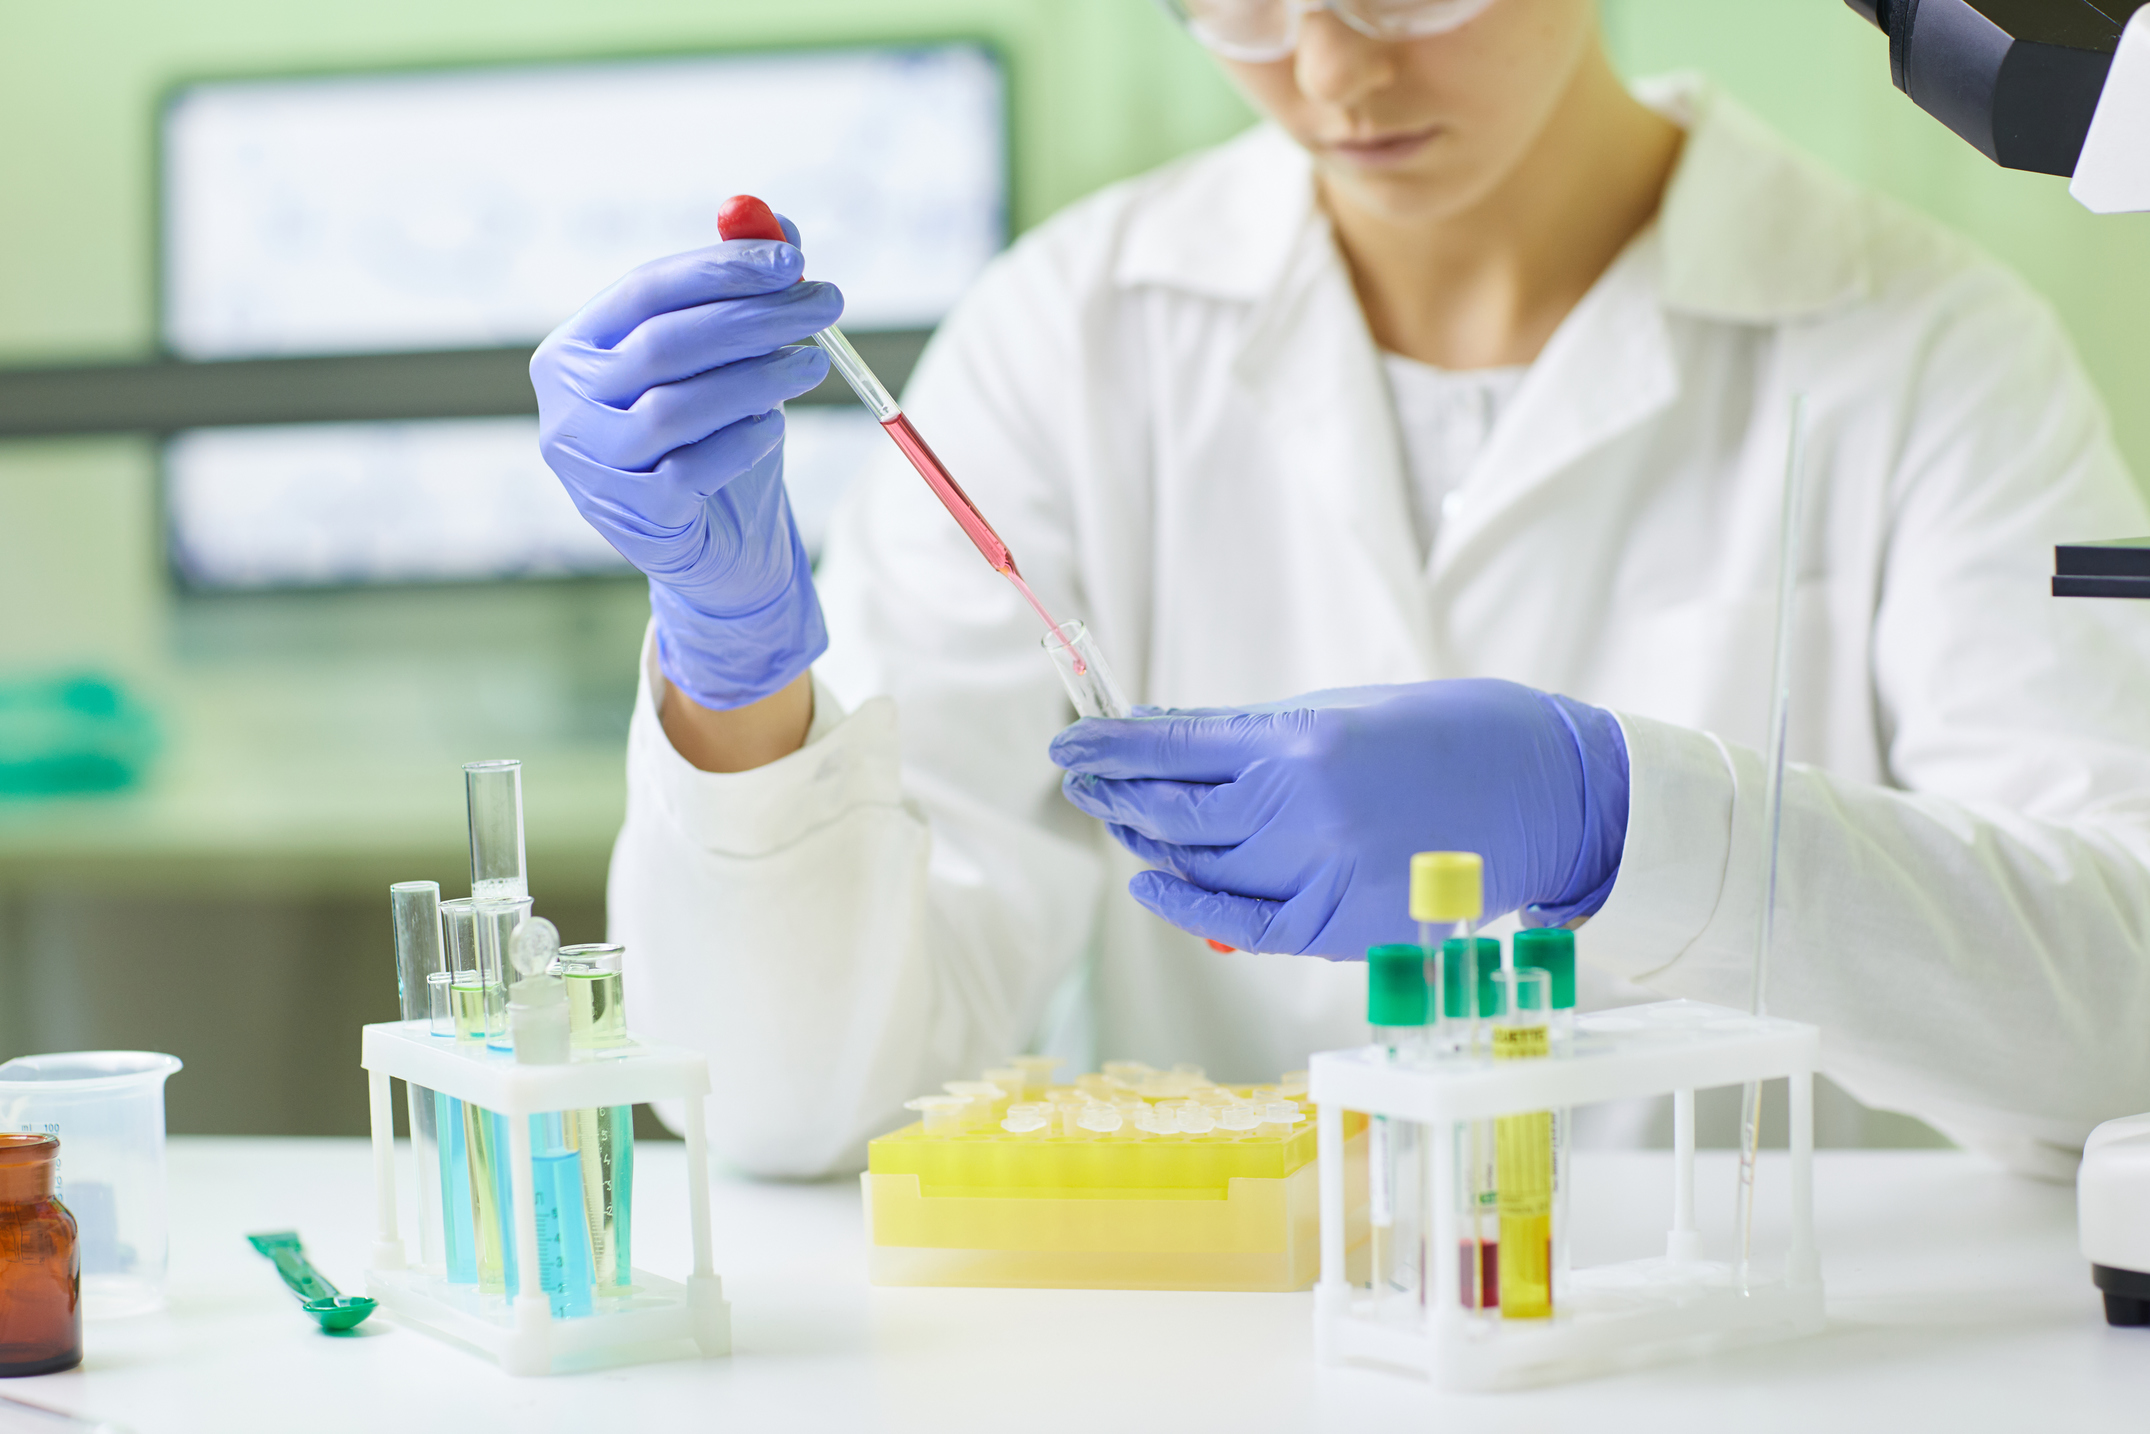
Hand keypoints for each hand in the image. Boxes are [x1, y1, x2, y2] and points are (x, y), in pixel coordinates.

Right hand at [532, 219, 841, 708]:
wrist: (715, 543)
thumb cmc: (714, 437)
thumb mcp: (725, 362)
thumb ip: (739, 294)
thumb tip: (783, 225)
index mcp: (576, 348)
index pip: (645, 290)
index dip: (720, 269)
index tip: (794, 259)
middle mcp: (567, 404)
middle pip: (664, 344)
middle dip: (755, 318)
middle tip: (827, 305)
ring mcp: (592, 465)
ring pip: (677, 408)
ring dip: (759, 378)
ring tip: (813, 364)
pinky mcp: (632, 516)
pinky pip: (694, 468)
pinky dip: (744, 440)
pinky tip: (772, 427)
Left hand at [1048, 679, 1628, 957]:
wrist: (1553, 794)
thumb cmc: (1455, 733)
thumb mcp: (1348, 708)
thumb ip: (1258, 735)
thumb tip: (1170, 739)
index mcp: (1305, 740)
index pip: (1175, 745)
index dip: (1114, 745)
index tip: (1074, 741)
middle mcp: (1303, 810)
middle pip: (1175, 809)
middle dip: (1117, 791)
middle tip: (1081, 776)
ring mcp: (1321, 874)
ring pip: (1199, 863)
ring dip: (1147, 840)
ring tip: (1116, 818)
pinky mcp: (1343, 926)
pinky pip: (1241, 923)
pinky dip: (1189, 905)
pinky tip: (1152, 883)